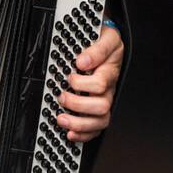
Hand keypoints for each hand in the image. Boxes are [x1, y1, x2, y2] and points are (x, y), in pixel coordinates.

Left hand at [56, 22, 122, 142]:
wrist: (111, 43)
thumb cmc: (107, 41)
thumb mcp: (107, 37)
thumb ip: (97, 48)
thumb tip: (83, 61)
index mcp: (109, 72)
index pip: (100, 84)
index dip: (82, 83)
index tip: (70, 76)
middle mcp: (108, 89)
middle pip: (101, 106)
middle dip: (78, 105)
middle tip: (62, 96)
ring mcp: (104, 100)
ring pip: (100, 121)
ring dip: (79, 124)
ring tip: (62, 119)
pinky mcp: (99, 109)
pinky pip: (97, 129)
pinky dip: (84, 135)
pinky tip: (71, 133)